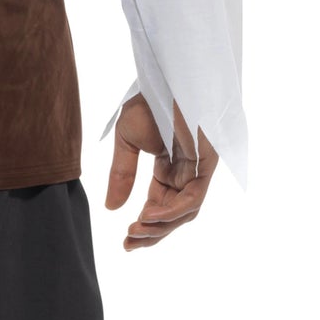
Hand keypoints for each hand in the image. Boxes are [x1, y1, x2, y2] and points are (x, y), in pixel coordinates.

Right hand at [105, 95, 216, 251]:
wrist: (164, 75)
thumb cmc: (149, 100)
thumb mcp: (127, 142)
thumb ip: (121, 175)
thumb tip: (112, 209)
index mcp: (170, 167)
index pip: (161, 205)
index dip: (144, 226)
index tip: (125, 242)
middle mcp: (187, 171)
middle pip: (174, 214)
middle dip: (152, 233)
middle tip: (129, 244)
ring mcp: (200, 168)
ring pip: (185, 211)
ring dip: (160, 227)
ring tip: (135, 232)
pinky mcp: (208, 163)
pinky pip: (193, 198)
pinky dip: (172, 211)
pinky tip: (148, 216)